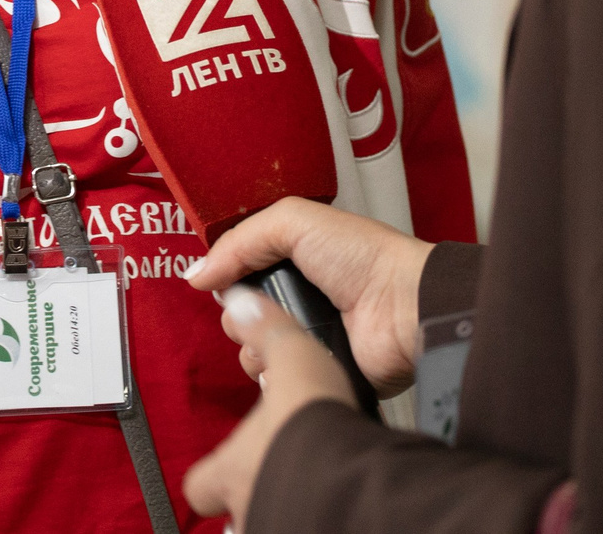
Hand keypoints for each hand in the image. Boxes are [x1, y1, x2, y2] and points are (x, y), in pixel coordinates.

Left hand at [182, 286, 355, 528]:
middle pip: (233, 510)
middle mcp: (245, 506)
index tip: (229, 459)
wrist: (350, 482)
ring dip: (283, 506)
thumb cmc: (313, 429)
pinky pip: (305, 527)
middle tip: (278, 471)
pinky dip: (315, 516)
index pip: (200, 482)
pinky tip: (334, 504)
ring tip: (311, 489)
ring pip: (265, 521)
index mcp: (231, 468)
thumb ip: (267, 333)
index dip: (213, 471)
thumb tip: (243, 303)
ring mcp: (272, 526)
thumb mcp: (291, 361)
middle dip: (252, 490)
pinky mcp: (313, 533)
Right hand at [187, 197, 433, 391]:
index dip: (227, 274)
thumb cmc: (365, 258)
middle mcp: (300, 298)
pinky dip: (273, 372)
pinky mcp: (316, 371)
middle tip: (260, 305)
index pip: (240, 269)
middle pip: (239, 312)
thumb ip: (239, 241)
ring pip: (251, 349)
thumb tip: (197, 274)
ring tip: (280, 332)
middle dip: (237, 312)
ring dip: (253, 343)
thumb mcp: (295, 222)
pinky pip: (275, 380)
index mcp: (296, 259)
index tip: (222, 277)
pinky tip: (287, 359)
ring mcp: (308, 337)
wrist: (405, 309)